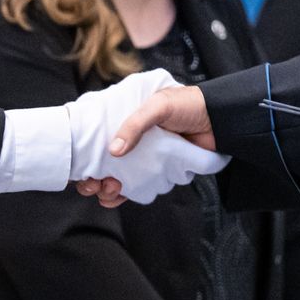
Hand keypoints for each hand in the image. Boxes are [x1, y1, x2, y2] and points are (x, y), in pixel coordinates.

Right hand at [67, 71, 225, 206]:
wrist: (219, 119)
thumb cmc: (188, 104)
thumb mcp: (158, 106)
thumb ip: (135, 125)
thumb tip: (114, 151)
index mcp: (127, 118)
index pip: (97, 137)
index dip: (85, 153)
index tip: (79, 166)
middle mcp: (132, 139)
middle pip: (103, 162)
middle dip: (93, 177)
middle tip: (91, 183)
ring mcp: (144, 157)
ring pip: (117, 177)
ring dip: (107, 188)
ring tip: (108, 189)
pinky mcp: (158, 172)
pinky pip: (137, 187)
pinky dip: (126, 194)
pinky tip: (118, 195)